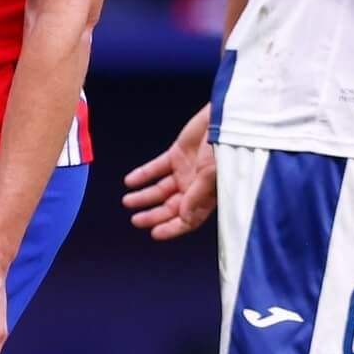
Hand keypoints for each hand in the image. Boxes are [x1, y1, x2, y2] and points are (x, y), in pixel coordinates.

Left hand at [122, 104, 215, 239]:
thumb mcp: (212, 173)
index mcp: (208, 196)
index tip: (154, 233)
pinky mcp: (176, 154)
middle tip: (135, 220)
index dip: (172, 228)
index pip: (189, 219)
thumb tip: (184, 218)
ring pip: (160, 189)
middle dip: (153, 215)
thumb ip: (196, 195)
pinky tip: (130, 181)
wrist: (224, 119)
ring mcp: (185, 171)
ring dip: (144, 196)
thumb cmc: (225, 147)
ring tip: (128, 201)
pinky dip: (143, 175)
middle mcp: (195, 187)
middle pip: (171, 207)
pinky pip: (156, 168)